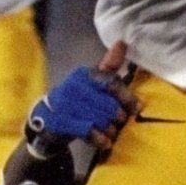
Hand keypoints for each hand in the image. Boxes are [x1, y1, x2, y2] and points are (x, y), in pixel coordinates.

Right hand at [27, 43, 136, 157]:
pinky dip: (98, 138)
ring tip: (111, 134)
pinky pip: (86, 130)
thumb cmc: (76, 100)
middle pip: (107, 104)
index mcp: (84, 74)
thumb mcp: (92, 81)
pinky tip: (103, 142)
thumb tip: (122, 42)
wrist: (47, 119)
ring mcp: (64, 104)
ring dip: (109, 129)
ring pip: (98, 118)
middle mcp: (73, 85)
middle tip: (120, 123)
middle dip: (118, 117)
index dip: (127, 97)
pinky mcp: (59, 121)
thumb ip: (109, 65)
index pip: (111, 83)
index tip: (137, 108)